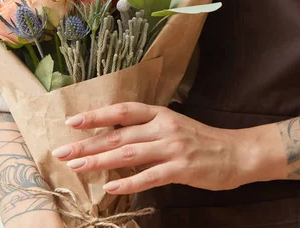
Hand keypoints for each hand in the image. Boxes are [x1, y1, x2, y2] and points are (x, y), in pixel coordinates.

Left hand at [51, 102, 264, 194]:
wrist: (236, 152)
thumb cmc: (200, 140)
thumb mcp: (172, 125)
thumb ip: (145, 129)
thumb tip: (113, 137)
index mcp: (159, 114)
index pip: (122, 111)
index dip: (96, 116)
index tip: (72, 122)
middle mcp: (163, 127)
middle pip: (118, 135)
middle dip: (87, 143)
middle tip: (62, 152)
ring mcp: (172, 147)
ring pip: (129, 154)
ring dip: (100, 161)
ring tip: (77, 167)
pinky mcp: (181, 168)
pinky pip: (150, 177)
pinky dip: (129, 183)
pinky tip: (111, 188)